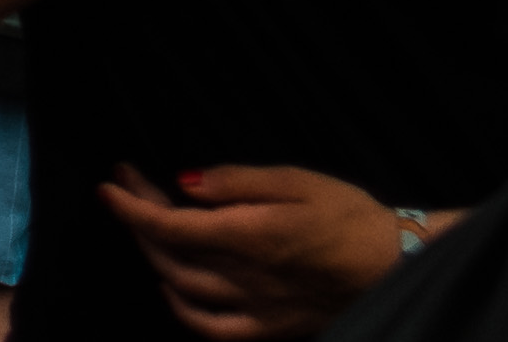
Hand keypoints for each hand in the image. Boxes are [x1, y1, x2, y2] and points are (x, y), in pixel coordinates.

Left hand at [101, 164, 413, 339]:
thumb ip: (236, 182)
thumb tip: (184, 183)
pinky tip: (173, 288)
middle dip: (139, 219)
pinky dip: (184, 310)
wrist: (397, 263)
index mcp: (251, 236)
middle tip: (130, 185)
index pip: (172, 226)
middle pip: (171, 254)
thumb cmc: (350, 215)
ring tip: (146, 225)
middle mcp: (246, 277)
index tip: (110, 182)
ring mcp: (256, 307)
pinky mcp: (271, 327)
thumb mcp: (296, 180)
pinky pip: (214, 329)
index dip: (132, 206)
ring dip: (155, 257)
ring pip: (184, 288)